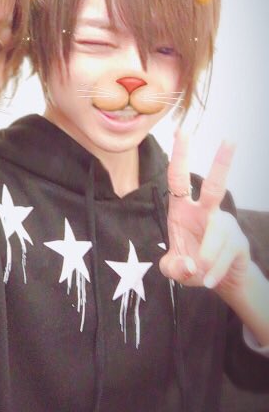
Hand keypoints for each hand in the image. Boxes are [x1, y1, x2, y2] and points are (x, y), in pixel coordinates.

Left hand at [159, 131, 249, 297]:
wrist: (220, 282)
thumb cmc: (193, 265)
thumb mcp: (175, 269)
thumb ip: (173, 268)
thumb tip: (189, 265)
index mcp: (183, 210)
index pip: (179, 179)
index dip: (179, 157)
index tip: (182, 132)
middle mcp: (205, 212)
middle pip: (215, 185)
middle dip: (221, 163)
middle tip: (230, 140)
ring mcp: (225, 225)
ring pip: (218, 234)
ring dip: (208, 256)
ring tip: (200, 274)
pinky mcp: (239, 242)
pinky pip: (227, 254)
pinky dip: (215, 270)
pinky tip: (209, 280)